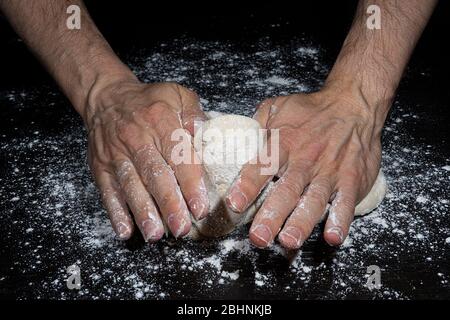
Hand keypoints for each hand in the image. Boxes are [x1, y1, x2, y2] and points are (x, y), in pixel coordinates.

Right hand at [86, 80, 207, 241]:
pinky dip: (115, 212)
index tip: (200, 207)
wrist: (107, 97)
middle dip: (169, 204)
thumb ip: (195, 115)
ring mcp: (115, 153)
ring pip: (130, 186)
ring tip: (156, 234)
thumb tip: (212, 137)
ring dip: (143, 212)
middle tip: (182, 229)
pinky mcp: (100, 165)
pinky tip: (125, 230)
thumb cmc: (150, 101)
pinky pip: (107, 190)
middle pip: (154, 175)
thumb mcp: (177, 95)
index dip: (190, 183)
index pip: (178, 155)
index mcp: (160, 121)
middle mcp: (136, 138)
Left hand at [226, 86, 385, 248]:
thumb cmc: (311, 110)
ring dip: (302, 222)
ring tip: (289, 241)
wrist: (353, 104)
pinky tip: (333, 237)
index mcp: (284, 141)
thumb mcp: (278, 107)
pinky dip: (341, 220)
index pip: (263, 165)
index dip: (247, 185)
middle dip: (272, 215)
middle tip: (259, 237)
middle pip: (287, 189)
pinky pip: (346, 201)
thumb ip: (256, 124)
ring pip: (314, 199)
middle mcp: (306, 159)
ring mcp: (330, 170)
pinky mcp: (351, 179)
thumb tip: (235, 140)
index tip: (234, 204)